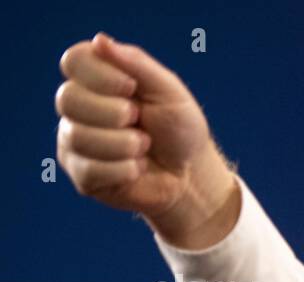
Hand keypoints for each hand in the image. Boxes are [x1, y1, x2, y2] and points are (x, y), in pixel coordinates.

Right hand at [55, 32, 238, 247]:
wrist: (191, 174)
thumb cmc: (180, 129)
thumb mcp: (169, 91)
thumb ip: (137, 64)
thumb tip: (99, 41)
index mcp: (96, 78)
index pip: (73, 61)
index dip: (101, 75)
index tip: (132, 88)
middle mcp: (78, 106)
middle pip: (67, 98)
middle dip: (112, 113)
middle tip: (139, 121)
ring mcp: (75, 140)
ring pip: (77, 136)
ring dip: (123, 144)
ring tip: (144, 146)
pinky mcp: (81, 174)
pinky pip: (88, 170)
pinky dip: (124, 170)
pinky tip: (137, 168)